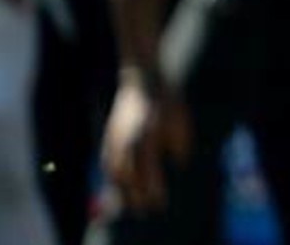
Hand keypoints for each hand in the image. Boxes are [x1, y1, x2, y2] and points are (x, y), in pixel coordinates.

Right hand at [103, 76, 187, 214]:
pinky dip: (112, 177)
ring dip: (120, 190)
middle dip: (135, 196)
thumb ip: (180, 144)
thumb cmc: (167, 100)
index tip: (159, 202)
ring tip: (130, 203)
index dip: (152, 190)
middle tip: (146, 209)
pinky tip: (119, 184)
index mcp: (146, 138)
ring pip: (114, 173)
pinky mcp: (109, 136)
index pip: (147, 172)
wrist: (141, 79)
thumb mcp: (181, 121)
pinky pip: (107, 163)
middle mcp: (127, 141)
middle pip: (127, 177)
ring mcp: (115, 139)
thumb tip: (179, 165)